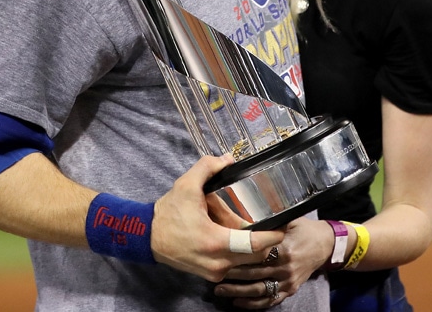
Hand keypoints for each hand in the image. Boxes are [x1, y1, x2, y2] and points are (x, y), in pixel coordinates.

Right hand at [151, 154, 284, 281]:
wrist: (146, 237)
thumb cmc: (168, 214)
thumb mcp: (186, 185)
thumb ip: (208, 167)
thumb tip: (227, 158)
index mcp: (216, 242)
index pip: (255, 244)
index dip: (274, 235)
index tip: (285, 224)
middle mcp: (218, 262)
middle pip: (256, 255)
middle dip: (267, 240)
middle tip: (273, 223)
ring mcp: (214, 271)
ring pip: (246, 262)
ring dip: (254, 247)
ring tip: (258, 228)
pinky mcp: (210, 274)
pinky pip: (235, 264)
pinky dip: (241, 252)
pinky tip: (239, 236)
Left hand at [212, 216, 332, 307]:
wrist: (324, 244)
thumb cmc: (303, 229)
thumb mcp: (288, 220)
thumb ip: (269, 223)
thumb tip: (244, 216)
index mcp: (283, 248)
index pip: (256, 255)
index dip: (238, 256)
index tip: (221, 255)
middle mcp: (285, 267)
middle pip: (254, 273)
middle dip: (232, 275)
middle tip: (214, 273)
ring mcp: (288, 281)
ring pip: (259, 290)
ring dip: (238, 292)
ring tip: (220, 290)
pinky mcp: (290, 290)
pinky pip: (270, 300)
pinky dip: (253, 304)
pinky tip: (238, 302)